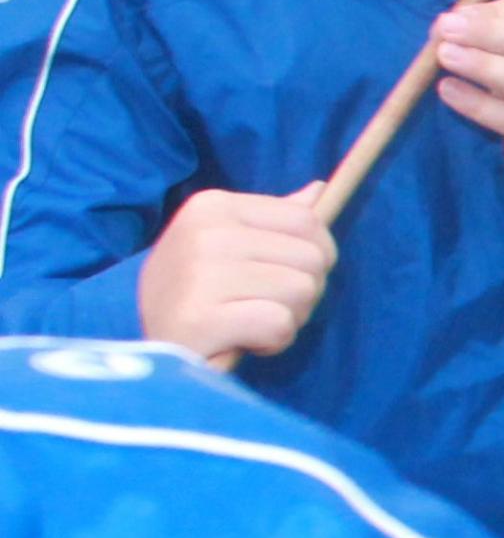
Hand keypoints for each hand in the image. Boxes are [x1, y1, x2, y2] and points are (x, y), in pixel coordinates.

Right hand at [139, 182, 333, 359]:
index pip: (306, 220)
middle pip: (312, 257)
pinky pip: (279, 324)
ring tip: (249, 323)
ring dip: (289, 318)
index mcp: (214, 206)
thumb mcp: (229, 246)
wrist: (150, 349)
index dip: (316, 255)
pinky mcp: (200, 317)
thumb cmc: (199, 296)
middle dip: (303, 292)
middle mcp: (205, 232)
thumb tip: (320, 189)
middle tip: (262, 306)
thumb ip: (275, 220)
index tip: (283, 275)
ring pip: (302, 291)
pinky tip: (242, 340)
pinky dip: (272, 341)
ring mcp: (200, 273)